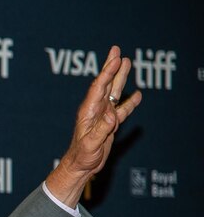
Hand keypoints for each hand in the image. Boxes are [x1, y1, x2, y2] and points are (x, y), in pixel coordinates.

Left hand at [46, 45, 141, 206]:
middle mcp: (95, 110)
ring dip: (120, 78)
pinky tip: (137, 95)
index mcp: (89, 112)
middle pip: (105, 84)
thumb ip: (101, 130)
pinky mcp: (109, 125)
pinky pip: (121, 110)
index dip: (108, 72)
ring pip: (113, 93)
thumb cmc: (82, 156)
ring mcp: (102, 116)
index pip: (99, 87)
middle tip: (116, 50)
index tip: (115, 59)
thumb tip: (112, 115)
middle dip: (111, 67)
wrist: (80, 167)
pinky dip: (129, 102)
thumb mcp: (91, 144)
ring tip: (127, 62)